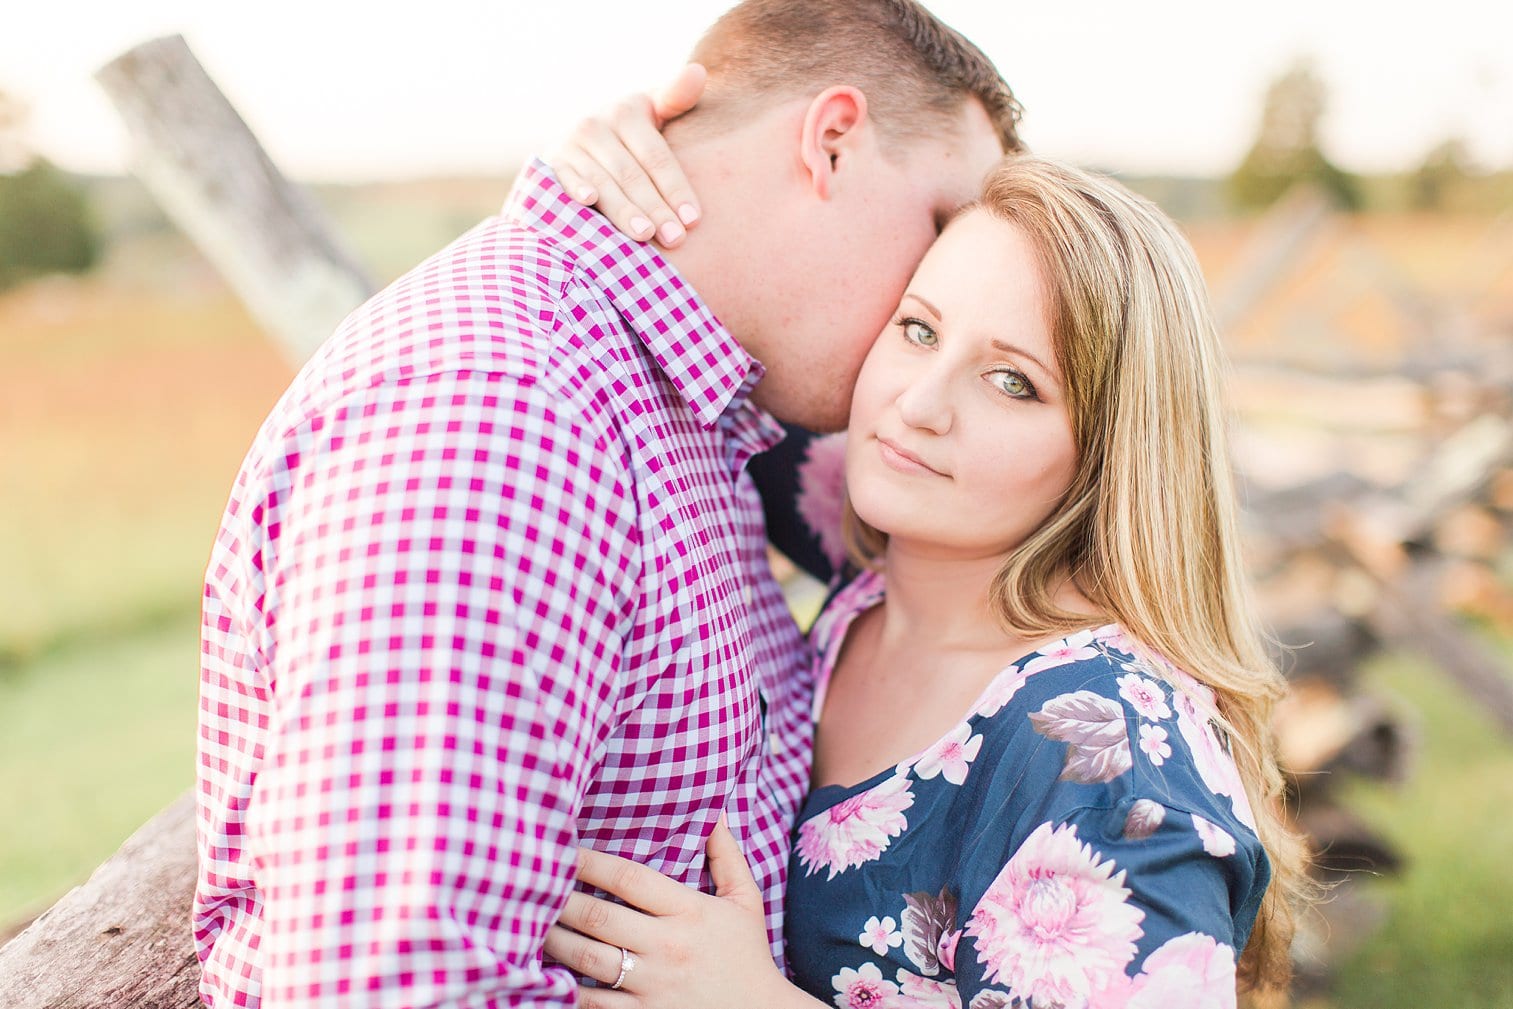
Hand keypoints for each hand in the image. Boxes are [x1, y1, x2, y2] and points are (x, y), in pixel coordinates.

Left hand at [544, 816, 813, 1008]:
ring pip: (587, 959)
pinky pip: (593, 1003)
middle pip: (598, 916)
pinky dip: (566, 988)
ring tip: (532, 924)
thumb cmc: (748, 956)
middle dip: (560, 899)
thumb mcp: (745, 900)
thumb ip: (726, 855)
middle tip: (533, 884)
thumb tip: (714, 812)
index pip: (630, 878)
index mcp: (689, 911)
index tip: (565, 850)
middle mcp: (667, 947)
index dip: (591, 861)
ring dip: (554, 940)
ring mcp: (653, 986)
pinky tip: (548, 973)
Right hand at [547, 63, 706, 249]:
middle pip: (632, 174)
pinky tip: (589, 202)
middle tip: (674, 238)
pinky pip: (564, 178)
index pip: (656, 157)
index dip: (675, 188)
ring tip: (644, 235)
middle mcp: (596, 123)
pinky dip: (575, 187)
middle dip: (655, 208)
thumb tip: (698, 72)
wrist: (584, 139)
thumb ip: (677, 97)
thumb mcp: (656, 110)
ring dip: (623, 210)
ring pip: (604, 182)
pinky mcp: (551, 162)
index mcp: (627, 112)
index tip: (693, 219)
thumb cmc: (634, 133)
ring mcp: (572, 143)